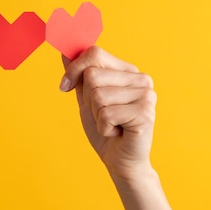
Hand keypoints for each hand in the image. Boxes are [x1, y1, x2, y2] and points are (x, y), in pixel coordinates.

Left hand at [59, 46, 156, 181]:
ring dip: (97, 116)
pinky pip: (107, 114)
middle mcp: (141, 78)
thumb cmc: (104, 127)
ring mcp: (146, 95)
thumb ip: (78, 73)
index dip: (74, 70)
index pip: (95, 53)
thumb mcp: (86, 97)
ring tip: (112, 124)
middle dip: (89, 100)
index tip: (65, 86)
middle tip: (103, 114)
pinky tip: (118, 132)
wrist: (119, 159)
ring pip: (98, 96)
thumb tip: (64, 50)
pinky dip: (105, 127)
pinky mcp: (145, 113)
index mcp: (128, 71)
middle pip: (92, 76)